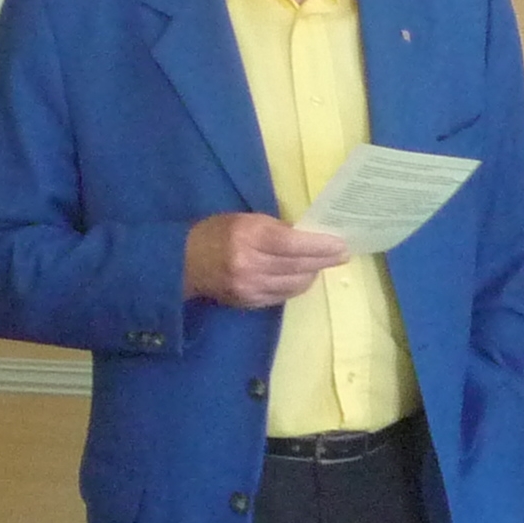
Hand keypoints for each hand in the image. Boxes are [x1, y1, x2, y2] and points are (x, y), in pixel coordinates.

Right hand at [183, 214, 348, 308]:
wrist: (182, 263)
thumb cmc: (216, 233)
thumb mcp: (245, 220)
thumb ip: (276, 228)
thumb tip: (307, 237)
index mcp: (249, 237)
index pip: (294, 244)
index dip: (321, 247)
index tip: (341, 246)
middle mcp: (251, 264)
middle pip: (298, 267)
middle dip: (323, 261)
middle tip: (341, 255)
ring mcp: (250, 287)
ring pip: (294, 285)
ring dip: (311, 275)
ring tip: (319, 266)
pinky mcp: (249, 302)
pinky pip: (282, 296)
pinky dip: (294, 286)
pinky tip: (299, 278)